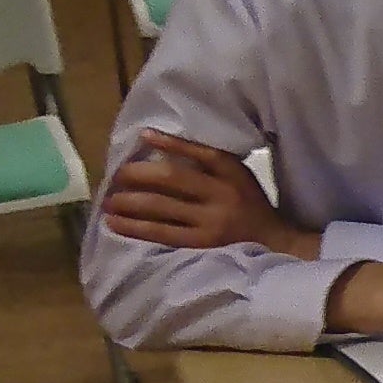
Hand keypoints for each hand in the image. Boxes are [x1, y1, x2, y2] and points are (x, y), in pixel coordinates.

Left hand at [100, 130, 306, 258]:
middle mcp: (220, 196)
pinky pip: (161, 235)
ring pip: (160, 208)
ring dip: (128, 203)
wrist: (274, 243)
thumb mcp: (238, 175)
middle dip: (137, 175)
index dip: (169, 143)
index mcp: (231, 174)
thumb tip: (159, 142)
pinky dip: (135, 228)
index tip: (142, 136)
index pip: (198, 152)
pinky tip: (116, 224)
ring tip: (107, 201)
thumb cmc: (250, 205)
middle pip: (171, 179)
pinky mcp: (201, 246)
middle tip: (115, 176)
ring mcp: (209, 223)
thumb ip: (207, 160)